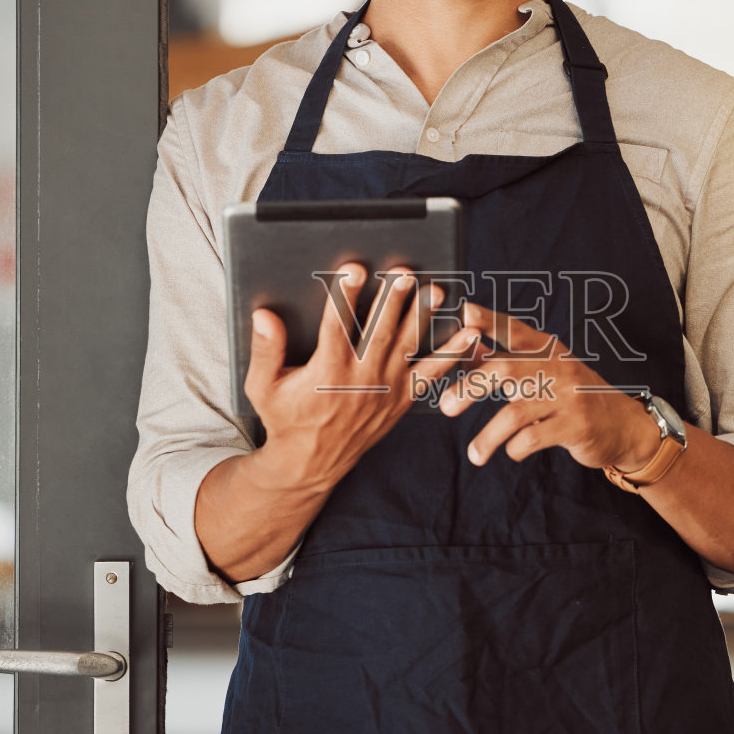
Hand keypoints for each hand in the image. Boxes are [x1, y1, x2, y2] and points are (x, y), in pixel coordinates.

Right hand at [244, 262, 480, 493]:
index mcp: (325, 374)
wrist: (310, 463)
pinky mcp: (400, 400)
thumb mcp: (263, 387)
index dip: (345, 297)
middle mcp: (358, 380)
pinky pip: (430, 375)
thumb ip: (265, 350)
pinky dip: (451, 355)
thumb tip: (263, 316)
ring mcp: (384, 390)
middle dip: (393, 301)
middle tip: (405, 273)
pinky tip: (469, 335)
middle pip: (378, 333)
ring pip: (406, 348)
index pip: (336, 328)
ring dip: (422, 319)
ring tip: (436, 292)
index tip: (355, 270)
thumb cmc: (285, 419)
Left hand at [439, 303, 660, 473]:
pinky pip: (535, 437)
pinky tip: (511, 452)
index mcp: (547, 349)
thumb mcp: (544, 371)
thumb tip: (464, 350)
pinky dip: (516, 448)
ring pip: (516, 412)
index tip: (463, 312)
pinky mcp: (576, 426)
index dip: (488, 320)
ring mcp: (568, 397)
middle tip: (446, 407)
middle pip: (506, 369)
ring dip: (488, 436)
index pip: (515, 330)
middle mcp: (557, 367)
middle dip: (471, 387)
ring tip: (475, 454)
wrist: (622, 425)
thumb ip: (506, 360)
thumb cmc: (572, 395)